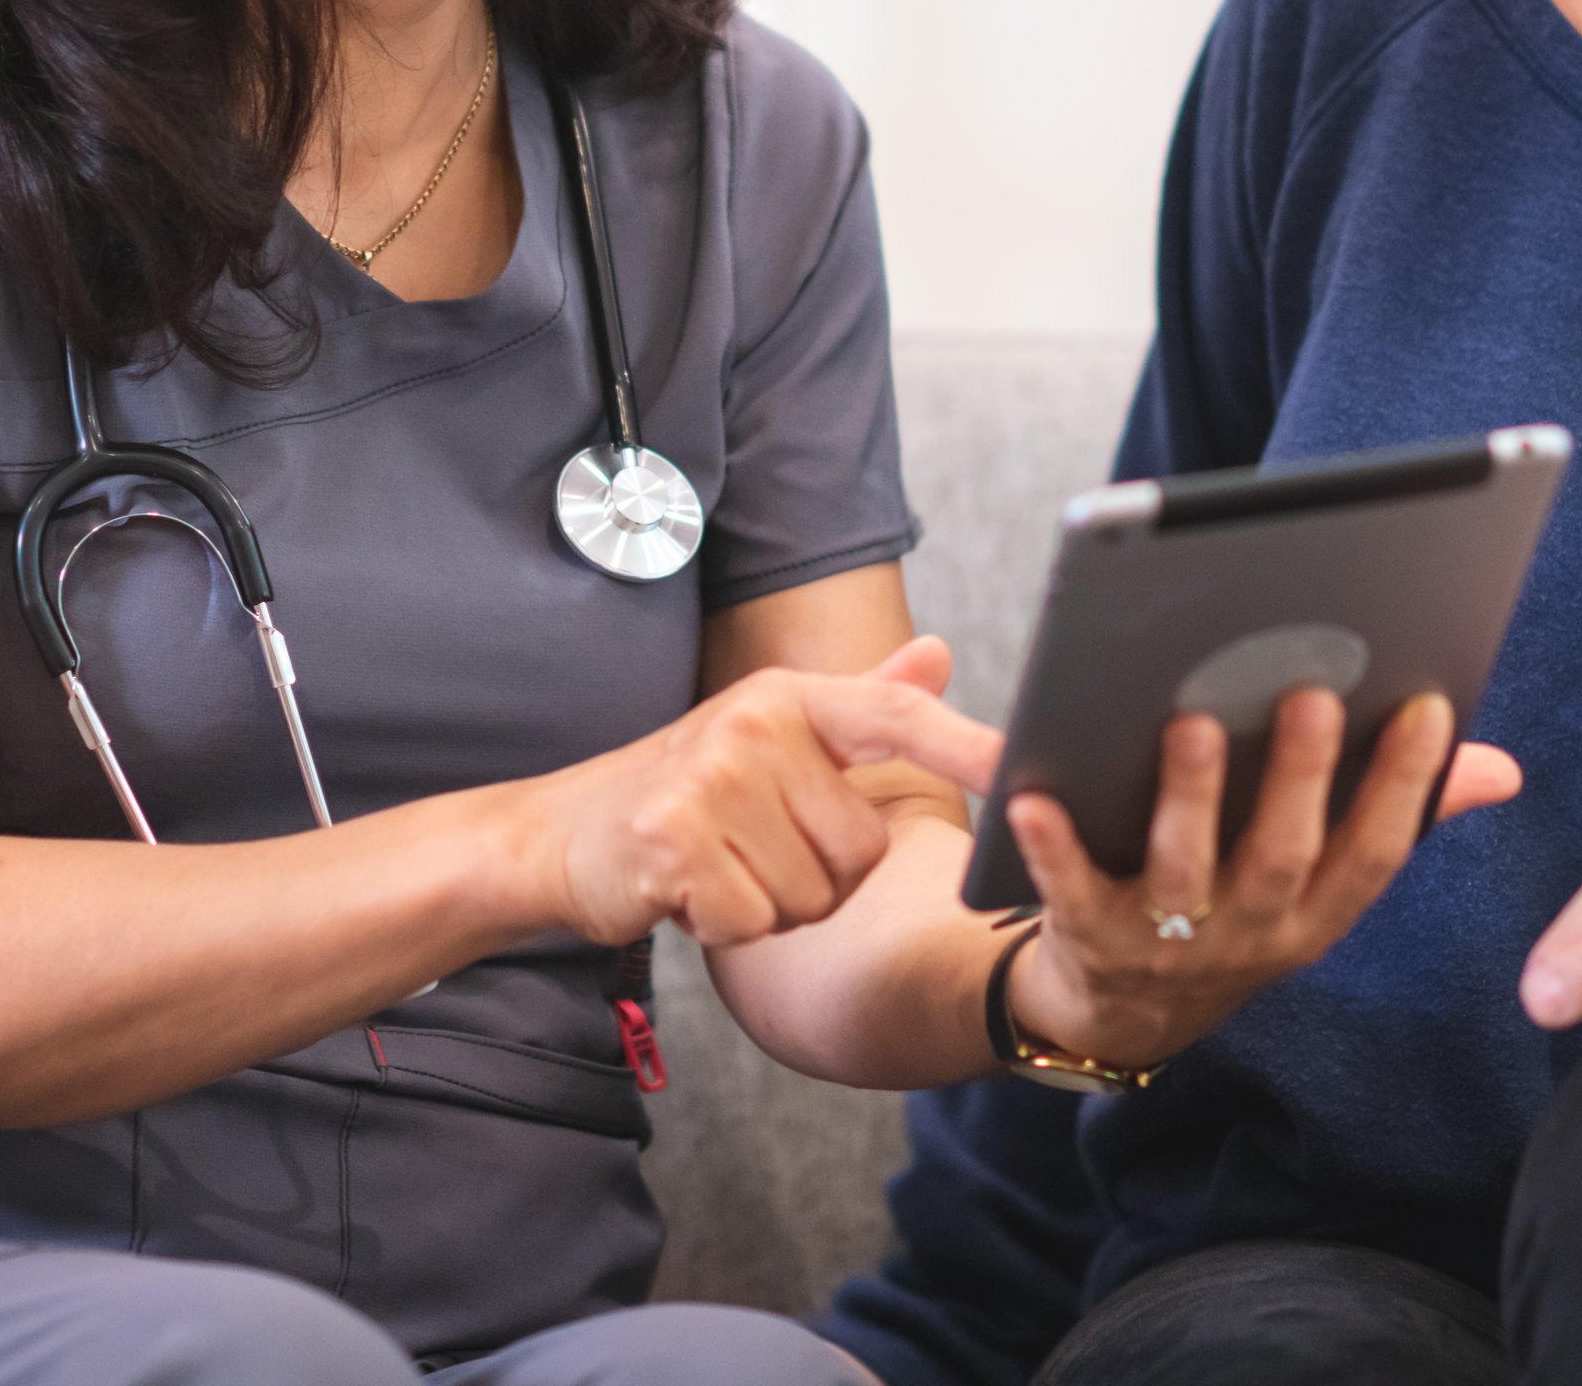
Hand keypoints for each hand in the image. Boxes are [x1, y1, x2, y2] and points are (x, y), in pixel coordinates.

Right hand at [520, 637, 1004, 949]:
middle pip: (860, 851)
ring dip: (770, 905)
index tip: (1023, 772)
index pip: (896, 717)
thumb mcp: (770, 735)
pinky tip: (688, 894)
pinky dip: (727, 928)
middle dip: (814, 877)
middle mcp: (755, 726)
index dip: (965, 746)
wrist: (559, 835)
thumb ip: (862, 701)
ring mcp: (712, 780)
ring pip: (811, 895)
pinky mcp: (676, 843)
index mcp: (789, 699)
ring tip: (717, 867)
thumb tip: (938, 653)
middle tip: (749, 850)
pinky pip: (756, 921)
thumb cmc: (679, 792)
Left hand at [1003, 689, 1520, 1068]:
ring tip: (1193, 722)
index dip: (1406, 787)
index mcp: (1312, 914)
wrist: (1118, 1013)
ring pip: (1183, 872)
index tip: (1426, 706)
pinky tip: (1034, 793)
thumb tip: (1500, 769)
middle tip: (1309, 696)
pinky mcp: (1086, 939)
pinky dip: (1054, 847)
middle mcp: (1248, 935)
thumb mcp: (1321, 880)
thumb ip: (1404, 815)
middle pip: (1279, 858)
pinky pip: (1070, 891)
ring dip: (1190, 799)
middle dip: (1300, 781)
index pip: (1372, 852)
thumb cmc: (1231, 906)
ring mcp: (1167, 942)